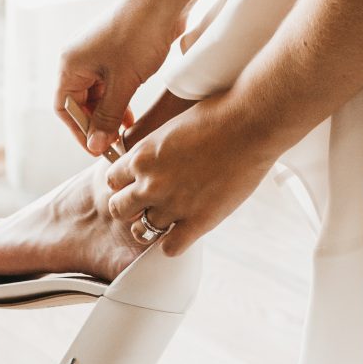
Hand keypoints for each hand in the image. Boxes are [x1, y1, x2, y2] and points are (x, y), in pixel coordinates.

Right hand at [54, 0, 186, 154]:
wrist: (162, 0)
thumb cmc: (138, 37)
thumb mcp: (123, 84)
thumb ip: (107, 116)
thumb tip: (95, 145)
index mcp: (71, 65)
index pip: (64, 108)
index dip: (80, 131)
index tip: (98, 148)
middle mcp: (78, 59)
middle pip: (79, 101)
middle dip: (96, 123)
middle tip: (115, 142)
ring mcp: (96, 53)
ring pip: (96, 93)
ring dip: (109, 112)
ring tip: (126, 129)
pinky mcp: (114, 51)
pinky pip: (109, 82)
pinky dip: (118, 98)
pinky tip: (132, 111)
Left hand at [102, 92, 277, 256]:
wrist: (251, 124)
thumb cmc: (217, 115)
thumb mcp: (172, 124)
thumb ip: (154, 147)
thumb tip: (149, 158)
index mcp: (142, 156)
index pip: (112, 181)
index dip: (125, 184)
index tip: (137, 183)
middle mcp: (151, 183)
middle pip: (118, 209)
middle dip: (131, 207)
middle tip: (148, 203)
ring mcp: (173, 205)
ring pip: (141, 232)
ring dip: (151, 226)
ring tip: (168, 219)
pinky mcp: (198, 221)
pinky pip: (169, 248)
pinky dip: (174, 243)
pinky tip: (186, 231)